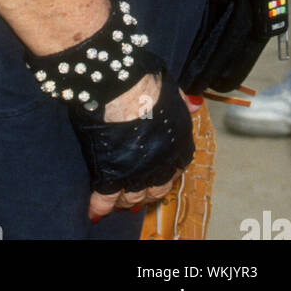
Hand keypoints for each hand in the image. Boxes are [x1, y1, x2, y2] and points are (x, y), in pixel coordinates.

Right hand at [88, 72, 182, 218]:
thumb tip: (196, 106)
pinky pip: (106, 197)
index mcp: (179, 142)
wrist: (119, 85)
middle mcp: (162, 163)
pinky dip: (100, 206)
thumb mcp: (170, 86)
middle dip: (147, 193)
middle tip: (136, 194)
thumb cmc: (143, 79)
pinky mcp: (112, 174)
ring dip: (124, 201)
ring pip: (132, 197)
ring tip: (115, 202)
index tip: (157, 174)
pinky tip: (94, 211)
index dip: (166, 173)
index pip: (176, 168)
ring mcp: (137, 171)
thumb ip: (182, 100)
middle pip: (156, 189)